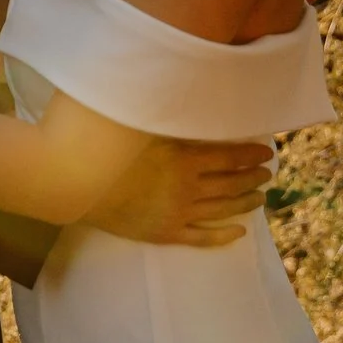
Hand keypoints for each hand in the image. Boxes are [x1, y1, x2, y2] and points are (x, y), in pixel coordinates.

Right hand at [83, 136, 273, 246]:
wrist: (76, 186)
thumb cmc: (105, 149)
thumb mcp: (140, 127)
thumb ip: (168, 122)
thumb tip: (188, 105)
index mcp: (183, 159)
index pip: (228, 156)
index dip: (250, 154)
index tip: (266, 152)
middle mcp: (187, 188)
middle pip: (231, 183)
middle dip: (253, 177)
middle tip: (267, 174)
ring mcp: (178, 213)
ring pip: (223, 209)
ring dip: (245, 202)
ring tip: (260, 197)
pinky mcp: (165, 233)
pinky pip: (202, 237)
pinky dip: (223, 235)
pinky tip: (239, 232)